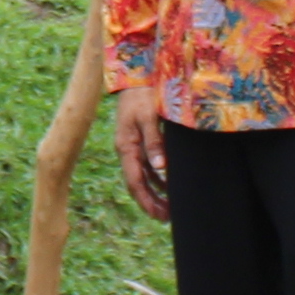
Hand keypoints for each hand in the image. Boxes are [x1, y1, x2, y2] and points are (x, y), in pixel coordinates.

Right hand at [111, 82, 169, 222]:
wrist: (136, 76)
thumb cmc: (143, 95)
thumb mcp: (149, 117)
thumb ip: (155, 142)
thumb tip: (160, 168)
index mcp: (126, 146)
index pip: (135, 181)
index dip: (146, 200)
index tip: (159, 215)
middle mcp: (126, 149)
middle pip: (137, 183)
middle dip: (150, 202)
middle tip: (166, 218)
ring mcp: (131, 145)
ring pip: (142, 176)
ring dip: (154, 192)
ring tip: (168, 207)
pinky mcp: (138, 139)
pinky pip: (146, 165)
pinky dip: (156, 178)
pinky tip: (167, 185)